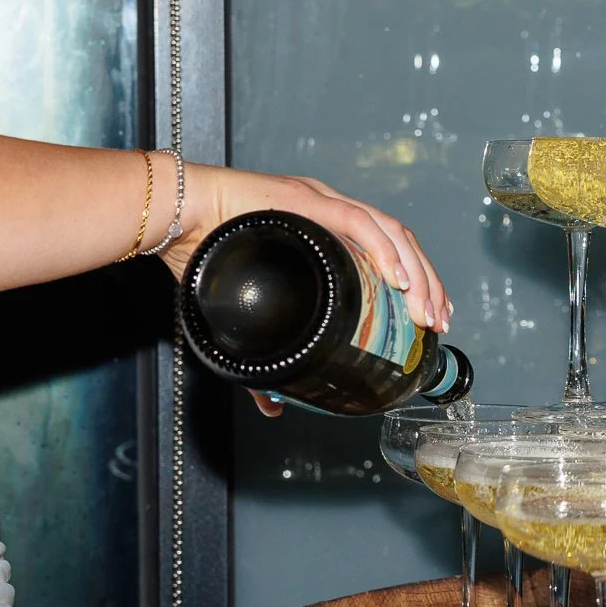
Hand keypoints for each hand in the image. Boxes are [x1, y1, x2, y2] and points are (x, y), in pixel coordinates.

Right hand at [158, 165, 452, 413]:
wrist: (167, 217)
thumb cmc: (200, 257)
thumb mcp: (242, 316)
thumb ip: (263, 359)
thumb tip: (273, 405)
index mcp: (324, 230)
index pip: (388, 251)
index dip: (417, 283)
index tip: (430, 317)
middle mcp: (330, 211)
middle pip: (399, 243)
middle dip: (427, 284)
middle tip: (438, 322)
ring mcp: (320, 203)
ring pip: (389, 233)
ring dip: (416, 274)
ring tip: (427, 310)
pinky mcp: (304, 201)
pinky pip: (359, 224)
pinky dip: (386, 251)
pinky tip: (400, 280)